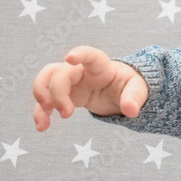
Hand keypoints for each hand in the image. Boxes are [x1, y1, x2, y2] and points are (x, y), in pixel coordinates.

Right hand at [32, 46, 148, 131]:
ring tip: (45, 120)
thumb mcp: (138, 90)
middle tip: (66, 113)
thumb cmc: (130, 85)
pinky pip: (47, 100)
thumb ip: (134, 98)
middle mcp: (81, 71)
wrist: (121, 93)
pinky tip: (42, 127)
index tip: (70, 57)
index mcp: (101, 66)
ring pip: (46, 80)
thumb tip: (131, 110)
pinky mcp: (64, 95)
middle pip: (60, 73)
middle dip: (57, 92)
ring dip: (41, 97)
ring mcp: (71, 82)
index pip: (90, 55)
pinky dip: (41, 113)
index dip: (80, 53)